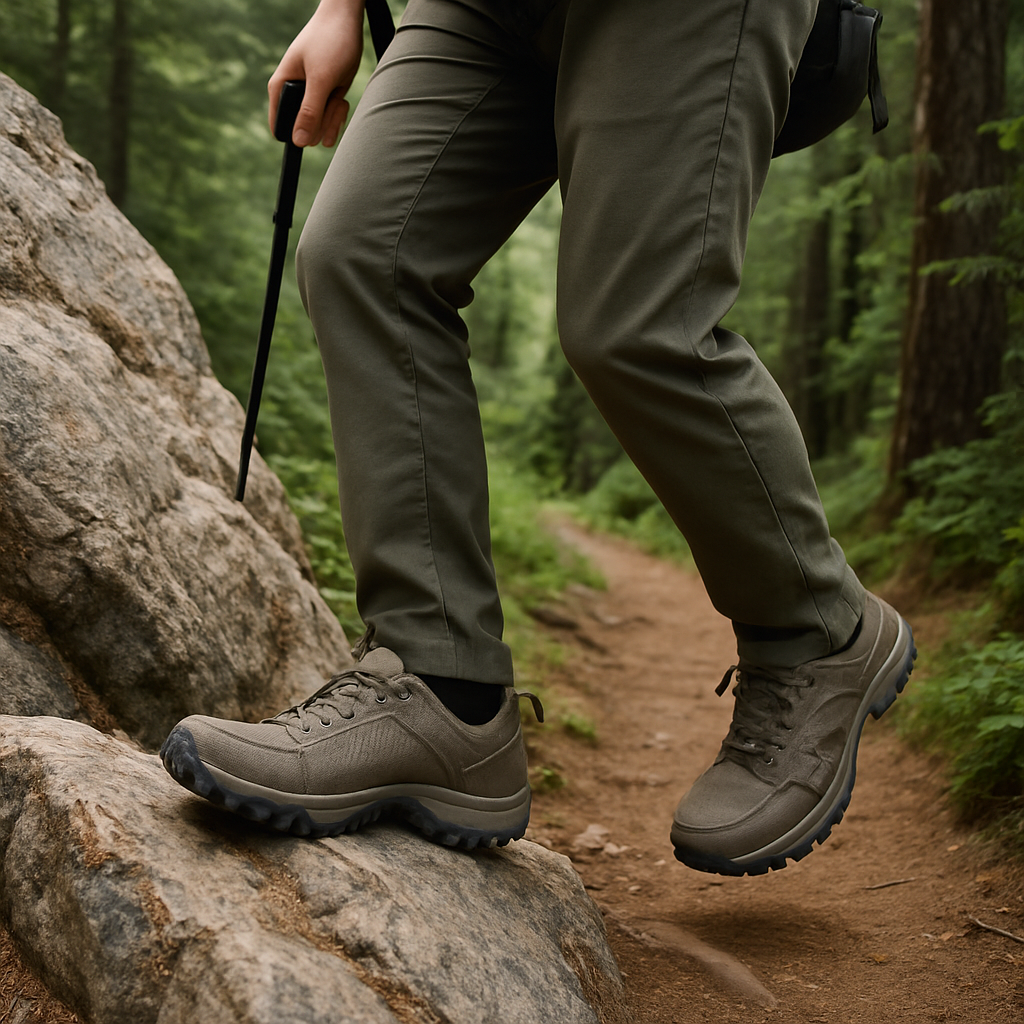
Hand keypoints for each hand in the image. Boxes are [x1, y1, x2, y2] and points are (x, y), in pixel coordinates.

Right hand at [268, 0, 365, 146]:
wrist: (347, 21)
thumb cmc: (329, 42)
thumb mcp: (321, 79)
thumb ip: (310, 111)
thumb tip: (298, 142)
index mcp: (281, 88)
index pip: (280, 127)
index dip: (296, 135)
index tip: (314, 130)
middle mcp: (293, 94)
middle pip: (304, 130)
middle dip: (322, 122)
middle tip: (332, 101)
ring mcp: (310, 96)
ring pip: (320, 126)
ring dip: (333, 117)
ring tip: (339, 98)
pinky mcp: (325, 96)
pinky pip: (330, 117)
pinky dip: (339, 113)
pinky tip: (343, 100)